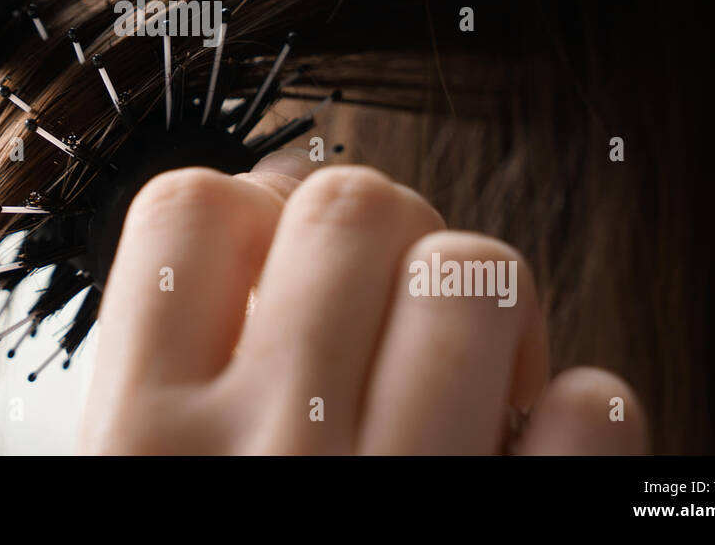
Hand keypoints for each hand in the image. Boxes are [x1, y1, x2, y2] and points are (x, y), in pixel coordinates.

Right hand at [78, 153, 647, 453]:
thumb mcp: (124, 480)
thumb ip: (161, 370)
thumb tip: (256, 222)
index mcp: (141, 440)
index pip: (190, 208)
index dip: (249, 202)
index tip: (278, 244)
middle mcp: (268, 457)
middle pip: (352, 203)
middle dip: (381, 233)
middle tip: (384, 299)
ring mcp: (402, 495)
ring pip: (477, 272)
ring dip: (481, 304)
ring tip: (465, 366)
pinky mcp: (512, 536)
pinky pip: (590, 410)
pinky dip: (576, 409)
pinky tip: (529, 440)